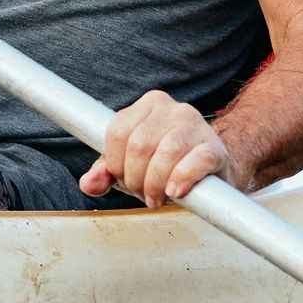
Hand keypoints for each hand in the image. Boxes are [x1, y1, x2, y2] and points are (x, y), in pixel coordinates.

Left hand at [81, 89, 236, 207]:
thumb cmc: (167, 166)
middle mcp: (171, 108)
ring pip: (166, 152)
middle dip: (136, 178)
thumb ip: (106, 173)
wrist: (211, 171)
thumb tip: (88, 184)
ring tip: (158, 197)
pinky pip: (195, 161)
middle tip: (144, 193)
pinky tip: (175, 191)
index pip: (117, 132)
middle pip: (139, 145)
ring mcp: (195, 125)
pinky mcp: (214, 147)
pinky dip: (181, 179)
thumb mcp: (130, 166)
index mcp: (147, 105)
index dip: (116, 164)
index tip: (124, 179)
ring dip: (156, 184)